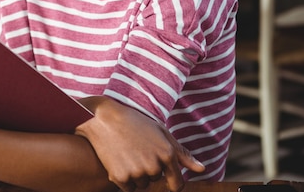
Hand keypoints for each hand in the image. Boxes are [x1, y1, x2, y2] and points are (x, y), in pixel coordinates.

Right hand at [75, 96, 204, 191]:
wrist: (102, 118)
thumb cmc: (133, 122)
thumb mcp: (160, 132)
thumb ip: (182, 153)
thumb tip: (202, 169)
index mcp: (168, 154)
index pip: (177, 184)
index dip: (170, 181)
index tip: (161, 175)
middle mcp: (155, 165)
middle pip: (156, 181)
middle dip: (148, 170)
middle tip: (135, 150)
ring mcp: (137, 172)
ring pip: (141, 185)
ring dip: (135, 175)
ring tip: (126, 153)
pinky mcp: (121, 177)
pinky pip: (127, 188)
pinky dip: (122, 178)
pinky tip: (117, 160)